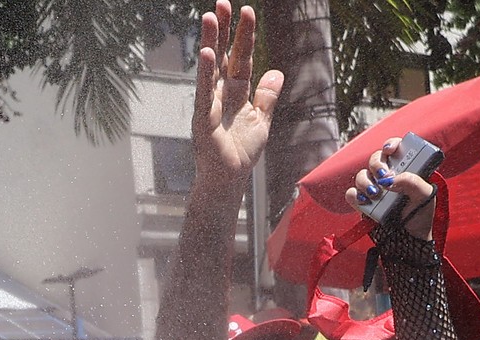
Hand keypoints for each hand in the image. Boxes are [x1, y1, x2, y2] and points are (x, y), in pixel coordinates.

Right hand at [190, 2, 281, 190]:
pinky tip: (207, 53)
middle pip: (224, 56)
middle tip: (222, 2)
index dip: (244, 36)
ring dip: (211, 42)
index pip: (240, 58)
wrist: (228, 183)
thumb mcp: (261, 122)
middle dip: (224, 29)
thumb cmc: (240, 155)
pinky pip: (205, 93)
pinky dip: (205, 74)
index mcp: (235, 93)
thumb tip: (276, 73)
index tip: (246, 10)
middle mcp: (220, 95)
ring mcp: (210, 105)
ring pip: (211, 69)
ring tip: (210, 17)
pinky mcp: (204, 120)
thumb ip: (267, 97)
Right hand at [349, 140, 436, 238]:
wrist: (408, 242)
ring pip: (361, 175)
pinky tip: (364, 202)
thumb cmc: (420, 216)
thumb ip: (412, 182)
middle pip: (376, 158)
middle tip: (383, 177)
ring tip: (375, 195)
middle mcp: (388, 176)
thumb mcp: (425, 196)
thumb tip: (390, 180)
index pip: (395, 149)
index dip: (390, 144)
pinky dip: (355, 195)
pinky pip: (351, 193)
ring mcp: (375, 189)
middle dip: (377, 164)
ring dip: (365, 182)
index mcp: (405, 169)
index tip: (389, 150)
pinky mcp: (363, 203)